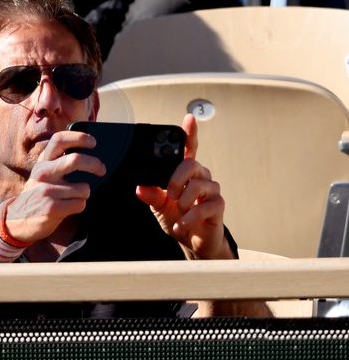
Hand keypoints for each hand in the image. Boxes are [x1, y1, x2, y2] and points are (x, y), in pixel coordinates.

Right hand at [4, 130, 105, 242]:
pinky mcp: (52, 208)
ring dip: (83, 194)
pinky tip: (67, 207)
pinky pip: (80, 204)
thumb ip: (57, 160)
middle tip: (101, 169)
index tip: (93, 142)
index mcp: (43, 161)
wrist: (17, 219)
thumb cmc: (37, 194)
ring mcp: (47, 190)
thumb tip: (85, 153)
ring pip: (83, 188)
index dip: (79, 137)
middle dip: (94, 164)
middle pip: (75, 159)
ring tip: (71, 197)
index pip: (59, 139)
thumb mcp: (42, 173)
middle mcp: (43, 173)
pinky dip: (79, 206)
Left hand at [136, 113, 230, 259]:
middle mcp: (200, 177)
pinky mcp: (218, 206)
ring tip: (178, 211)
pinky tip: (181, 224)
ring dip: (183, 200)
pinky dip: (189, 217)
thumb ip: (152, 195)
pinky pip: (204, 206)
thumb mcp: (159, 206)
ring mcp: (211, 191)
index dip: (190, 133)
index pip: (189, 149)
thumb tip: (140, 187)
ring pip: (198, 184)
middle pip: (191, 164)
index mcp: (186, 173)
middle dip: (176, 178)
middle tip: (169, 193)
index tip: (189, 118)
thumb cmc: (178, 218)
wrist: (192, 241)